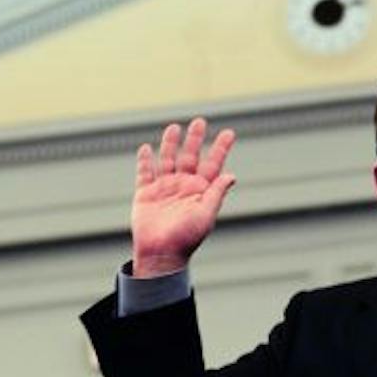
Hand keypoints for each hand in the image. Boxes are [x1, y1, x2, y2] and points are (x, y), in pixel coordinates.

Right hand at [130, 119, 236, 276]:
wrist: (161, 254)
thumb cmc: (187, 238)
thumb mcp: (206, 215)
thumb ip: (216, 193)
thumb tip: (231, 176)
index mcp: (200, 190)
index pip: (213, 164)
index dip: (220, 149)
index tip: (229, 133)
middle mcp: (183, 186)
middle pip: (189, 157)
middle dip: (195, 140)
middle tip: (200, 121)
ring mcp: (164, 188)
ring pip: (167, 160)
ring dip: (170, 144)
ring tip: (174, 127)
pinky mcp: (145, 194)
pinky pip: (144, 173)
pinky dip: (144, 160)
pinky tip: (146, 148)